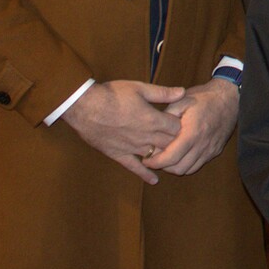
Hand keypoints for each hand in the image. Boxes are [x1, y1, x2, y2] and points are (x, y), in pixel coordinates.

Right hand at [60, 79, 184, 184]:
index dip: (182, 125)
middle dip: (177, 142)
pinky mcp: (119, 154)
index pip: (177, 128)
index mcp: (153, 119)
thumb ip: (162, 92)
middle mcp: (145, 136)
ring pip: (156, 157)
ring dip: (164, 156)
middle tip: (180, 140)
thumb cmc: (112, 94)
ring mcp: (132, 147)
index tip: (182, 122)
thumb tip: (183, 91)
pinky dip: (145, 174)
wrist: (84, 106)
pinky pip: (134, 167)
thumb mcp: (139, 88)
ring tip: (171, 157)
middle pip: (170, 144)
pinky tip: (154, 181)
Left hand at [146, 78, 238, 175]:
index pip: (170, 158)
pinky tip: (180, 155)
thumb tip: (152, 133)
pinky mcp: (215, 151)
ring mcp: (210, 150)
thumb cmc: (203, 98)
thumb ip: (165, 117)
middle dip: (163, 167)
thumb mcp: (181, 101)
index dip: (155, 162)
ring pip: (188, 170)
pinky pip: (198, 165)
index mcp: (192, 133)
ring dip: (175, 167)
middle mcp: (202, 145)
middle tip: (154, 159)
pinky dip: (186, 164)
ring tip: (166, 157)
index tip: (145, 159)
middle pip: (178, 168)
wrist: (229, 98)